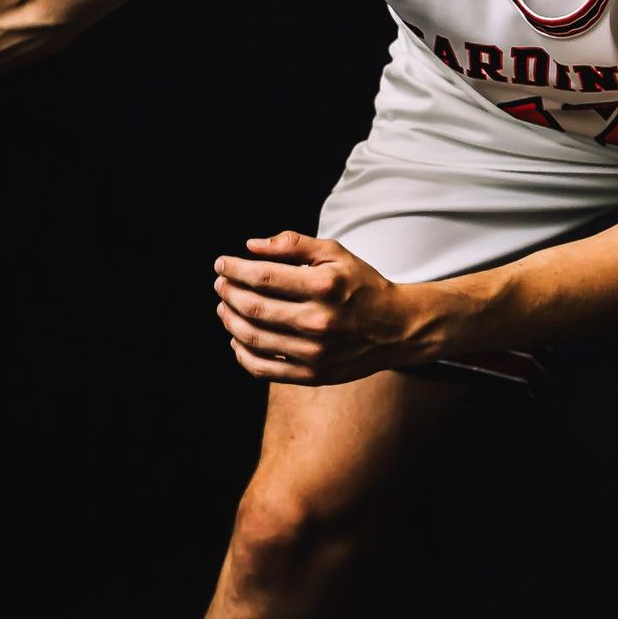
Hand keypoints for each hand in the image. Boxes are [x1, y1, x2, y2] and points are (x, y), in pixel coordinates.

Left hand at [212, 232, 424, 384]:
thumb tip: (251, 245)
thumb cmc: (362, 285)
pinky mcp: (312, 374)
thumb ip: (294, 244)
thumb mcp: (335, 253)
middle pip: (253, 307)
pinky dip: (242, 353)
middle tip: (220, 284)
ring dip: (229, 320)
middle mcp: (318, 320)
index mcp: (323, 286)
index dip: (234, 270)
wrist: (397, 327)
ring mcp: (314, 352)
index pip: (263, 277)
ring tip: (224, 307)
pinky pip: (263, 368)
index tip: (220, 264)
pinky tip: (236, 340)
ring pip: (252, 337)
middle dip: (228, 292)